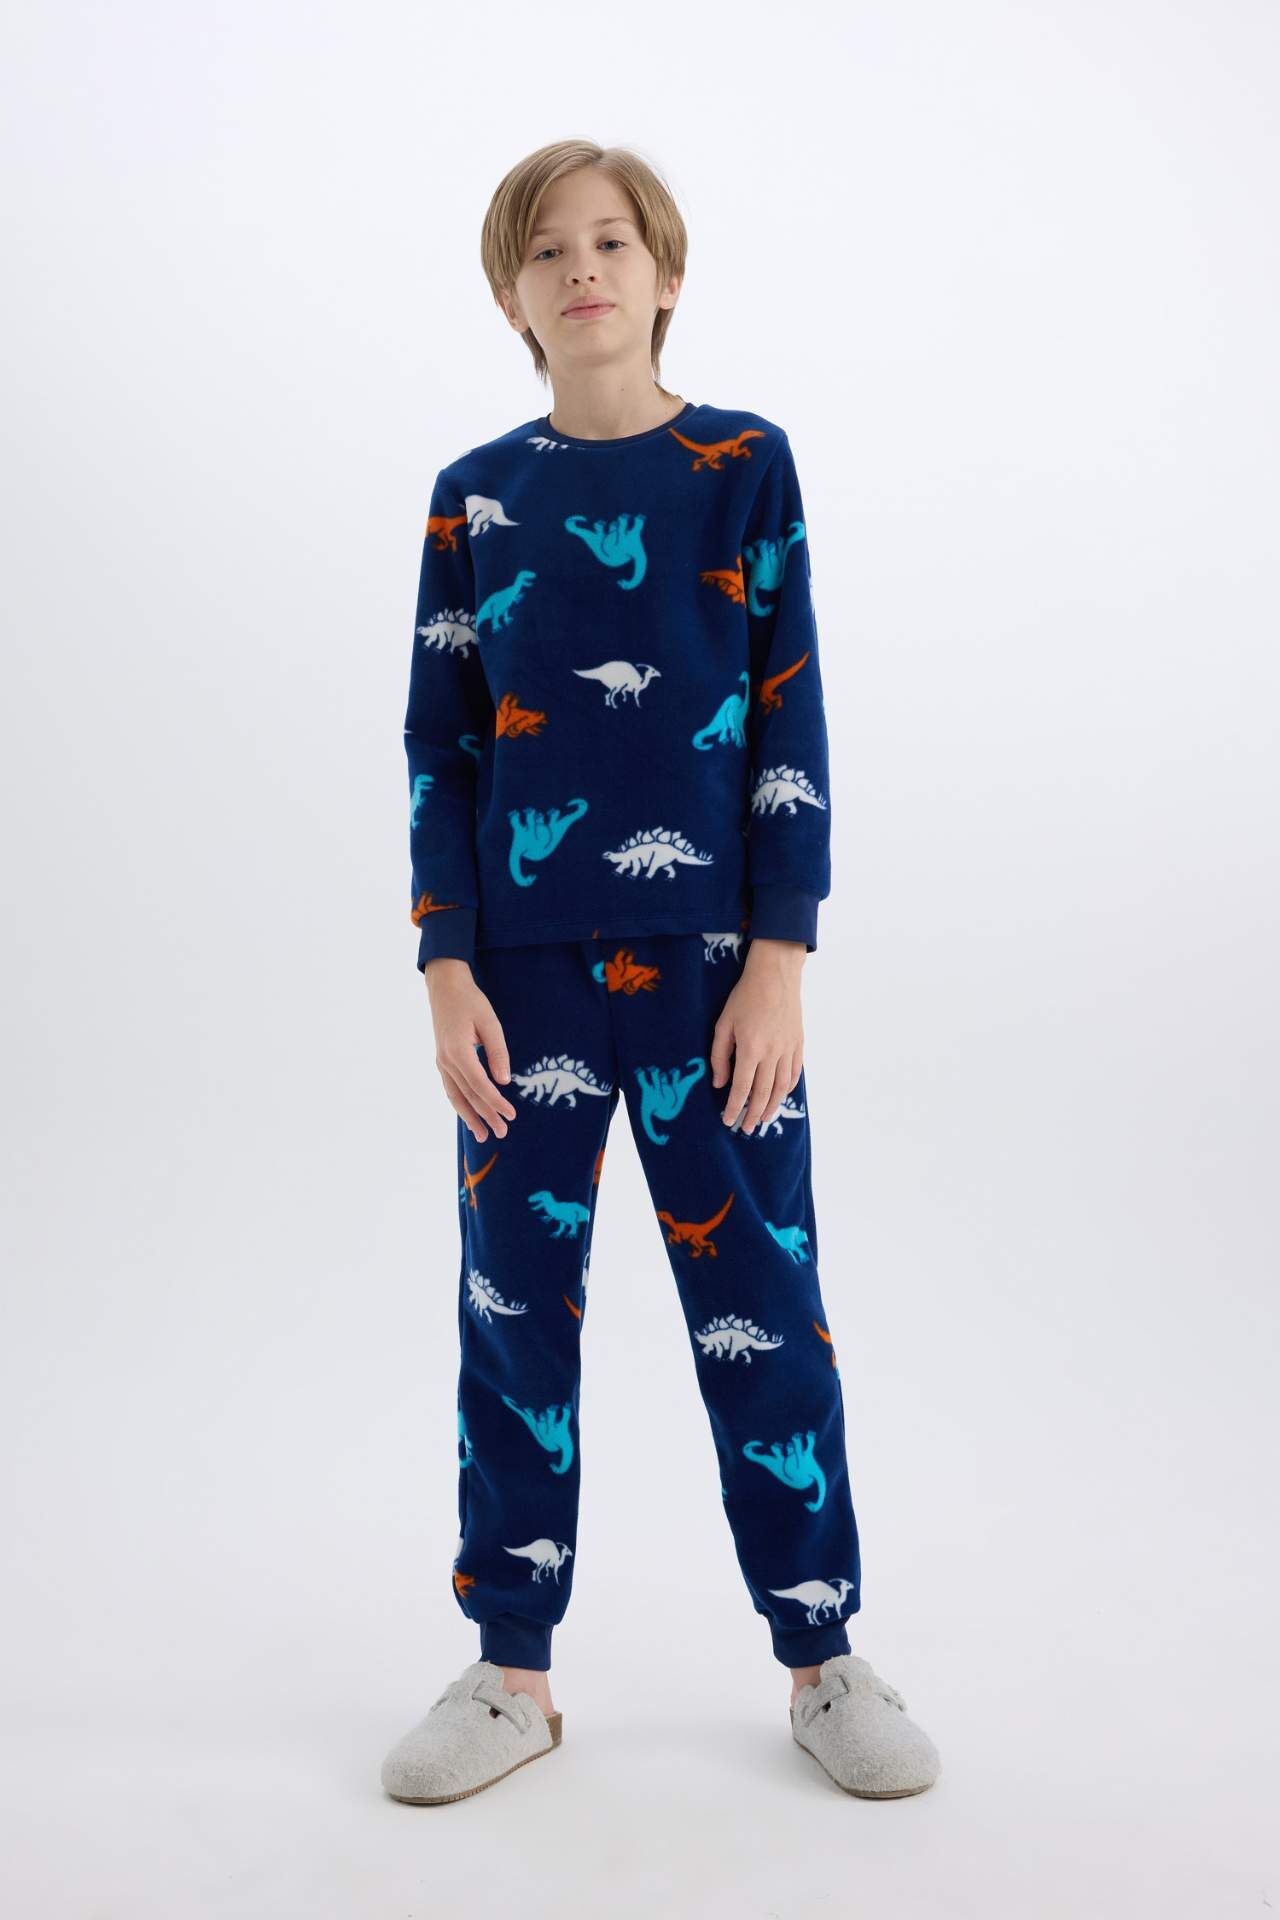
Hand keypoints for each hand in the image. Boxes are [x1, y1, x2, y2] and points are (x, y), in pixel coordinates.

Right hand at [423, 958, 517, 1142]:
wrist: (444, 987)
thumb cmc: (470, 1002)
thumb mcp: (490, 1023)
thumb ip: (498, 1052)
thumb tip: (505, 1081)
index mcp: (458, 1051)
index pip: (480, 1085)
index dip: (495, 1103)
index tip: (511, 1115)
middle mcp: (446, 1061)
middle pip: (467, 1095)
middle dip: (485, 1116)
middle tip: (501, 1133)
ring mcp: (441, 1062)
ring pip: (455, 1096)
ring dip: (469, 1117)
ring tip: (482, 1135)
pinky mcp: (442, 1061)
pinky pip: (451, 1088)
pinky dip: (460, 1104)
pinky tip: (469, 1115)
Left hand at [711, 938, 805, 1132]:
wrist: (775, 976)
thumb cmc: (745, 997)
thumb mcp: (723, 1024)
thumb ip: (720, 1056)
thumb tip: (719, 1083)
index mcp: (750, 1048)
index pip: (741, 1088)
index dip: (734, 1107)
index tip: (728, 1121)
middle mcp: (771, 1053)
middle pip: (763, 1093)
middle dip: (752, 1114)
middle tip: (745, 1128)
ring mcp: (788, 1049)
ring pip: (781, 1087)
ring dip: (772, 1107)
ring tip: (762, 1119)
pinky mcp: (798, 1044)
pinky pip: (794, 1073)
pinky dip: (787, 1089)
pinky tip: (780, 1096)